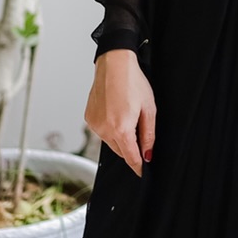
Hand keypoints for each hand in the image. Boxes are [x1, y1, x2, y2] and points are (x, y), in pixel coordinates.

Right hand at [84, 48, 156, 175]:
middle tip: (140, 133)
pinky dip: (110, 128)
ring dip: (120, 137)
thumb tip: (147, 154)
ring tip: (127, 116)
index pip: (131, 157)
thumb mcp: (149, 109)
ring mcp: (94, 124)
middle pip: (120, 151)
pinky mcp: (88, 118)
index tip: (142, 173)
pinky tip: (116, 112)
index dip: (138, 166)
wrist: (113, 64)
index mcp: (121, 129)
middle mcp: (104, 130)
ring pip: (110, 141)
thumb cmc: (133, 83)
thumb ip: (148, 135)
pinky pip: (102, 131)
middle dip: (131, 148)